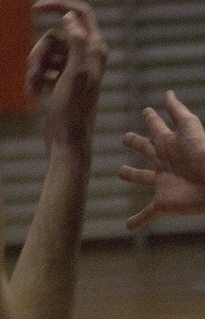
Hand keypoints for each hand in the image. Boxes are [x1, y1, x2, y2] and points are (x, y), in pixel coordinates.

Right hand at [26, 0, 107, 154]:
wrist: (66, 141)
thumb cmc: (72, 110)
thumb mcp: (75, 74)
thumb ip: (77, 43)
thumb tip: (70, 16)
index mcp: (95, 49)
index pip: (80, 13)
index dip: (59, 5)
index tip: (36, 7)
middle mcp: (87, 55)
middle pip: (54, 36)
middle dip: (39, 53)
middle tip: (34, 73)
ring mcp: (73, 68)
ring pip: (45, 52)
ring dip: (34, 68)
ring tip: (32, 88)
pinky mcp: (62, 79)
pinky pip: (43, 67)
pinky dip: (35, 78)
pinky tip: (34, 94)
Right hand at [120, 92, 204, 227]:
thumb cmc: (204, 154)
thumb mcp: (190, 128)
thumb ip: (178, 111)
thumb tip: (168, 92)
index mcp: (169, 144)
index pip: (156, 127)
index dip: (151, 118)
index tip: (147, 111)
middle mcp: (164, 161)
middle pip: (146, 149)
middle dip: (136, 143)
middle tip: (127, 138)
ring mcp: (163, 183)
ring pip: (142, 177)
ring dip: (132, 175)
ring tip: (121, 172)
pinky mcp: (164, 203)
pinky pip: (147, 213)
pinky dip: (137, 220)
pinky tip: (128, 226)